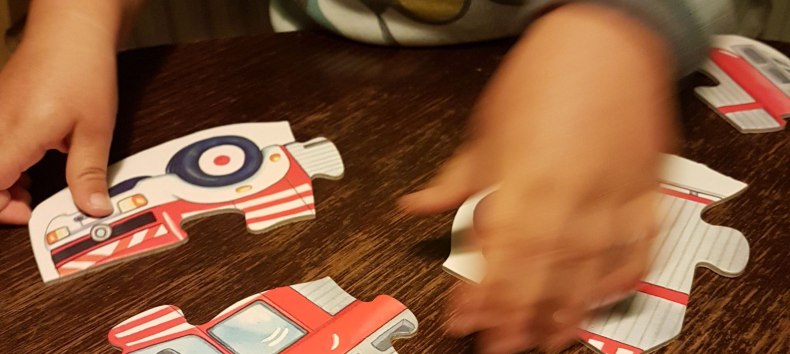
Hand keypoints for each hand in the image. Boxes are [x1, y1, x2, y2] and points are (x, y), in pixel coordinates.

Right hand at [0, 1, 122, 223]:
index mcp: (15, 135)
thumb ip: (88, 173)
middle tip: (32, 205)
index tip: (29, 213)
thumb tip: (92, 207)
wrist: (72, 30)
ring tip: (34, 187)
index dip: (3, 209)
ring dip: (4, 180)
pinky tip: (32, 161)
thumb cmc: (83, 71)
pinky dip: (6, 161)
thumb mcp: (95, 130)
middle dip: (2, 199)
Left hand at [401, 4, 675, 352]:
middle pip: (541, 269)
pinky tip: (604, 299)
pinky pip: (639, 244)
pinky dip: (624, 275)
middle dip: (518, 316)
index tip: (462, 322)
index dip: (479, 293)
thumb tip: (414, 209)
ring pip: (588, 267)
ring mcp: (613, 194)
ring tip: (549, 341)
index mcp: (522, 177)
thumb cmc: (542, 76)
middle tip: (503, 350)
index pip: (497, 251)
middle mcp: (568, 193)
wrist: (606, 37)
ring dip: (567, 309)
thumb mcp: (487, 127)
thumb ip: (456, 179)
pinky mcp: (646, 190)